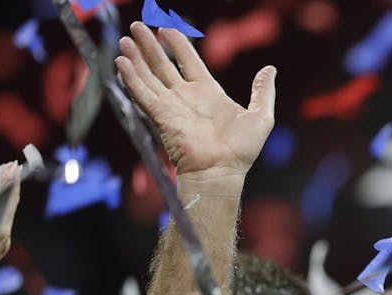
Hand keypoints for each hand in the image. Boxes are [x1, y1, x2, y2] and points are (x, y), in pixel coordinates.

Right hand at [116, 24, 274, 186]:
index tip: (166, 29)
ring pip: (149, 76)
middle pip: (163, 65)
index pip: (189, 61)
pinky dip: (131, 78)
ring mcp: (172, 106)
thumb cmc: (242, 150)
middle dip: (150, 46)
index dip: (178, 45)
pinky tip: (121, 62)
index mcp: (209, 92)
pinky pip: (142, 93)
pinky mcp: (161, 116)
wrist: (222, 171)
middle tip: (137, 26)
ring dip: (136, 58)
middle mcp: (187, 97)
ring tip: (125, 40)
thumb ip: (263, 91)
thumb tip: (270, 69)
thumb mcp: (261, 116)